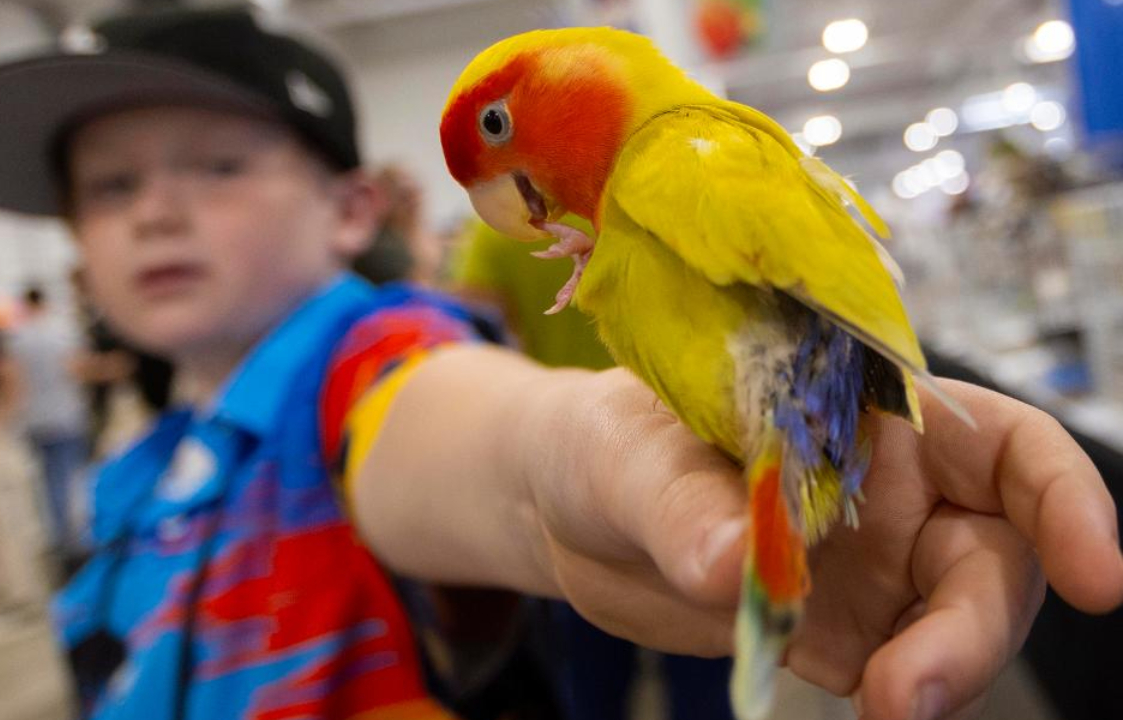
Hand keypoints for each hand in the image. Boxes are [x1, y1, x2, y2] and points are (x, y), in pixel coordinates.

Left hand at [524, 368, 1122, 719]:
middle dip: (977, 624)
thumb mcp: (627, 454)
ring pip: (957, 622)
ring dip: (942, 670)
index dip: (1067, 501)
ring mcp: (869, 565)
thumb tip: (733, 563)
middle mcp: (890, 489)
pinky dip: (897, 695)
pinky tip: (867, 709)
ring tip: (884, 706)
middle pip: (995, 554)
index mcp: (867, 412)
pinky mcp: (834, 629)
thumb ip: (681, 502)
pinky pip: (895, 668)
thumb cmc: (604, 441)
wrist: (566, 508)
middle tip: (908, 686)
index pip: (1006, 446)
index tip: (1095, 574)